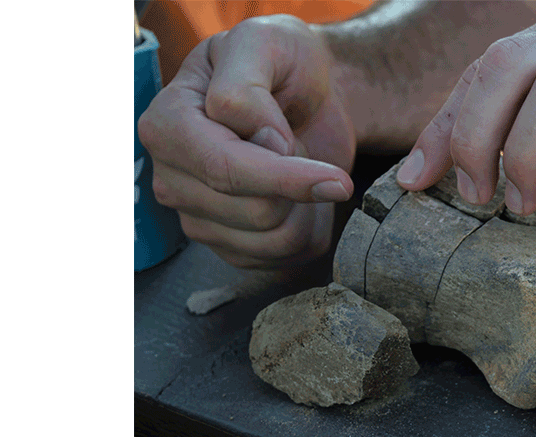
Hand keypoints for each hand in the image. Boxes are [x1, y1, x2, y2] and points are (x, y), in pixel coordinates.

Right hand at [138, 14, 355, 268]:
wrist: (308, 93)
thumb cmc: (282, 65)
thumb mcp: (261, 45)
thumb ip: (246, 87)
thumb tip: (263, 142)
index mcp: (167, 124)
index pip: (225, 170)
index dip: (285, 173)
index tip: (333, 172)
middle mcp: (172, 177)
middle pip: (255, 211)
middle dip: (298, 182)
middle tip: (300, 144)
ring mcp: (197, 216)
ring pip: (273, 240)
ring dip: (309, 205)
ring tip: (302, 167)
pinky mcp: (230, 245)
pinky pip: (286, 257)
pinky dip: (312, 226)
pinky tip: (303, 194)